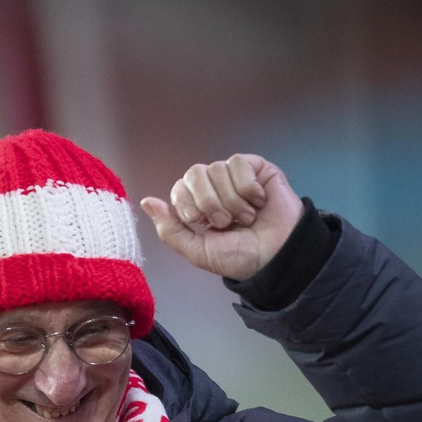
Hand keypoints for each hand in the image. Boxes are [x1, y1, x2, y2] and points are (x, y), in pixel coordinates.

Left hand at [140, 155, 303, 280]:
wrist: (276, 257)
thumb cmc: (240, 257)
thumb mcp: (197, 251)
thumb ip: (170, 229)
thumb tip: (146, 201)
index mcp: (198, 205)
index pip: (180, 187)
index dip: (187, 203)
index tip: (201, 223)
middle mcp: (215, 187)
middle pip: (195, 173)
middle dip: (208, 202)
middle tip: (225, 223)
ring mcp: (236, 176)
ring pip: (217, 169)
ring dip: (231, 201)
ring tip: (246, 218)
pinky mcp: (257, 168)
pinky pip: (239, 164)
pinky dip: (247, 188)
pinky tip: (259, 202)